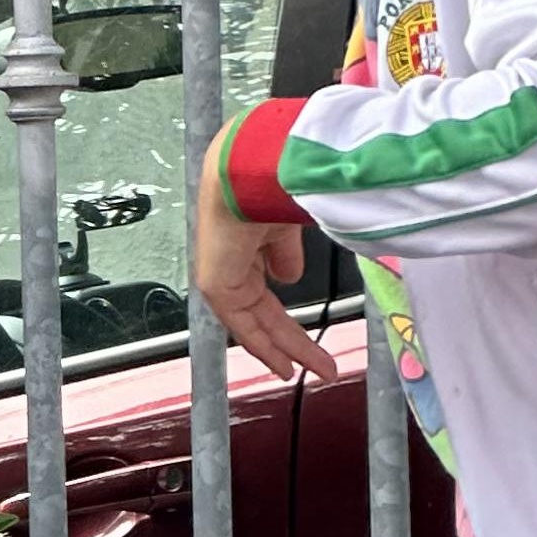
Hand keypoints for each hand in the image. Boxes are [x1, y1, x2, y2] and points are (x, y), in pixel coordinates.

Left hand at [192, 153, 338, 381]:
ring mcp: (223, 274)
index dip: (285, 312)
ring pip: (258, 322)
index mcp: (248, 240)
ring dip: (289, 346)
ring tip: (317, 369)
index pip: (265, 286)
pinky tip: (285, 366)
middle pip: (265, 310)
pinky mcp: (217, 285)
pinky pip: (243, 325)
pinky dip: (265, 347)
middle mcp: (233, 260)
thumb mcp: (288, 219)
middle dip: (294, 337)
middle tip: (319, 364)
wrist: (251, 166)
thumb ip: (285, 250)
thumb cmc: (275, 179)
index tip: (305, 337)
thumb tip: (289, 277)